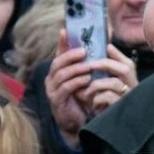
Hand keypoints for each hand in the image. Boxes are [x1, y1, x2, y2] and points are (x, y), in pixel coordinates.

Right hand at [44, 29, 93, 147]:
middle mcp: (52, 78)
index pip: (58, 53)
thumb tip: (102, 45)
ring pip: (61, 74)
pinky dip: (76, 82)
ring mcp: (52, 89)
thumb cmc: (81, 99)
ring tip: (88, 66)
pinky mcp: (56, 100)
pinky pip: (66, 88)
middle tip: (84, 51)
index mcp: (58, 71)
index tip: (66, 30)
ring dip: (76, 69)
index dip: (62, 42)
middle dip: (71, 55)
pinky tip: (87, 80)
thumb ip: (88, 64)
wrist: (76, 123)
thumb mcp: (84, 79)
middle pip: (57, 62)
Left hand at [80, 44, 138, 113]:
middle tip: (88, 65)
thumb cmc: (111, 107)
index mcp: (132, 82)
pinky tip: (93, 106)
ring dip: (96, 85)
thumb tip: (108, 46)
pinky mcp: (121, 109)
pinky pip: (108, 97)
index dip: (115, 55)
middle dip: (104, 64)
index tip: (103, 50)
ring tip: (86, 92)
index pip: (128, 63)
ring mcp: (129, 99)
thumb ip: (111, 68)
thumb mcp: (110, 87)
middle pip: (125, 68)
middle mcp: (134, 88)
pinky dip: (97, 99)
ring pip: (113, 83)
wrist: (115, 132)